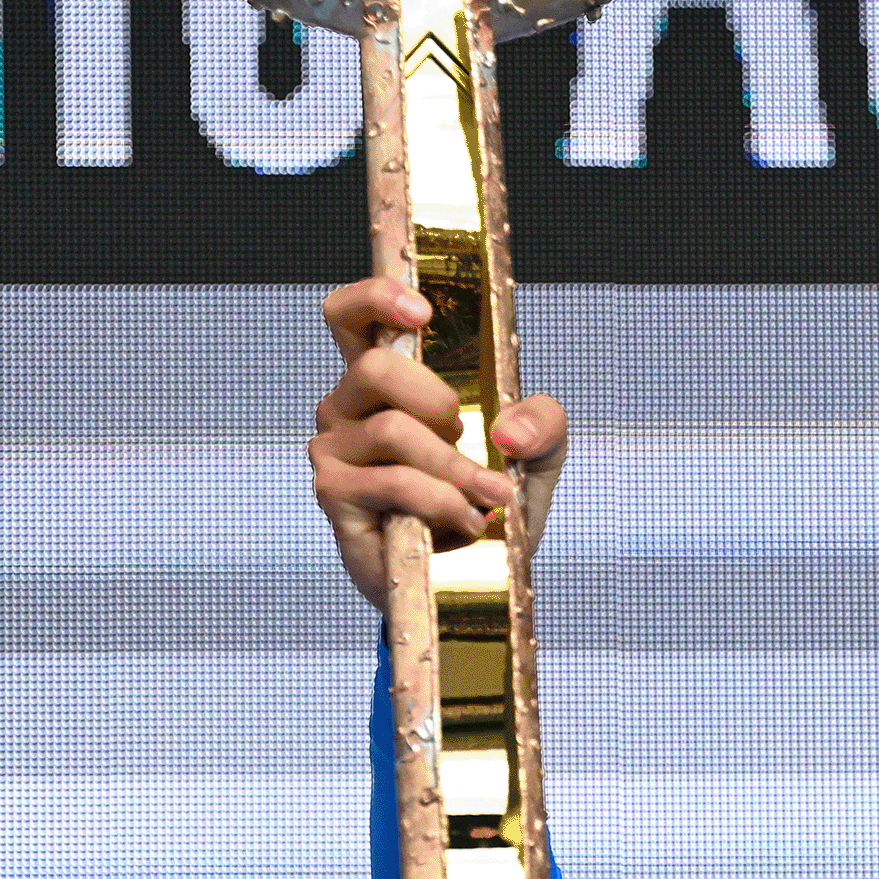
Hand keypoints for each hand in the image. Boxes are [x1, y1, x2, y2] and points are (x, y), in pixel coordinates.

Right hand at [307, 275, 569, 609]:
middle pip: (375, 365)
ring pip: (393, 429)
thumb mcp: (537, 456)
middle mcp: (346, 408)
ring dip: (455, 468)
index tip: (423, 313)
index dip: (376, 298)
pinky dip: (443, 502)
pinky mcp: (334, 495)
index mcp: (382, 381)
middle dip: (440, 402)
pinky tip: (465, 522)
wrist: (467, 580)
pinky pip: (396, 482)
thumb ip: (544, 422)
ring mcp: (334, 451)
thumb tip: (515, 430)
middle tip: (467, 438)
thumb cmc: (486, 503)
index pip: (349, 316)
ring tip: (485, 497)